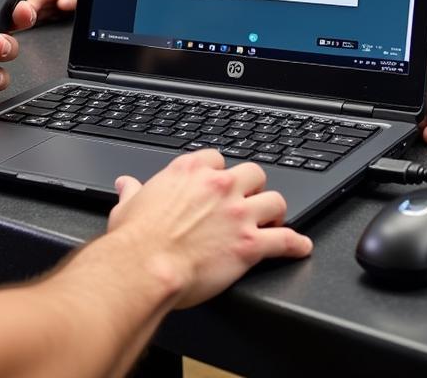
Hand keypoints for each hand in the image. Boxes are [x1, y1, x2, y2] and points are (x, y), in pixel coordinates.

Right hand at [107, 150, 311, 307]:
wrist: (145, 268)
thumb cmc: (135, 241)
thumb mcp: (128, 206)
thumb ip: (133, 191)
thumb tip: (126, 184)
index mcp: (189, 172)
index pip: (217, 158)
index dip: (220, 172)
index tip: (219, 183)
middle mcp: (218, 186)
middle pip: (253, 173)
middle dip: (253, 187)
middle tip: (248, 202)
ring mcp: (237, 214)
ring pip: (275, 201)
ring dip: (275, 212)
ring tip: (273, 221)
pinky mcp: (250, 245)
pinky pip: (285, 240)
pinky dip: (296, 244)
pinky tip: (300, 246)